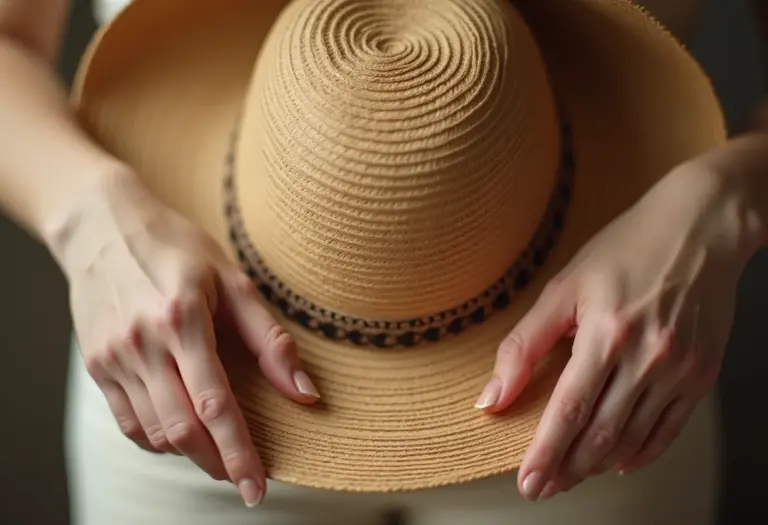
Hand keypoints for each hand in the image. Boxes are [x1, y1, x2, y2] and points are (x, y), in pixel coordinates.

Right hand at [56, 171, 319, 505]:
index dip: (238, 452)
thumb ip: (269, 340)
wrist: (104, 226)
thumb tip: (306, 393)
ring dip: (189, 452)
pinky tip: (181, 431)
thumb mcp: (234, 280)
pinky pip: (127, 422)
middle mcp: (142, 343)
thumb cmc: (178, 247)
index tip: (257, 487)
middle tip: (243, 476)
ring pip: (153, 433)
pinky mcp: (95, 364)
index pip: (214, 404)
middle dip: (216, 462)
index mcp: (182, 318)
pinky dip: (157, 438)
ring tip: (217, 450)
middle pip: (181, 429)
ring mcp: (113, 356)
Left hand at [476, 162, 762, 499]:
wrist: (699, 228)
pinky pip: (670, 429)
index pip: (569, 410)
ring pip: (634, 438)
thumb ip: (525, 344)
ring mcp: (680, 369)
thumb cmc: (625, 249)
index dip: (546, 452)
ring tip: (572, 475)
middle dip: (568, 468)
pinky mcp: (702, 373)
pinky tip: (619, 461)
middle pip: (602, 434)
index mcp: (607, 332)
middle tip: (543, 488)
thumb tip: (492, 397)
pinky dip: (642, 451)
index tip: (527, 481)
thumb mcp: (565, 286)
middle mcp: (647, 357)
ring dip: (599, 465)